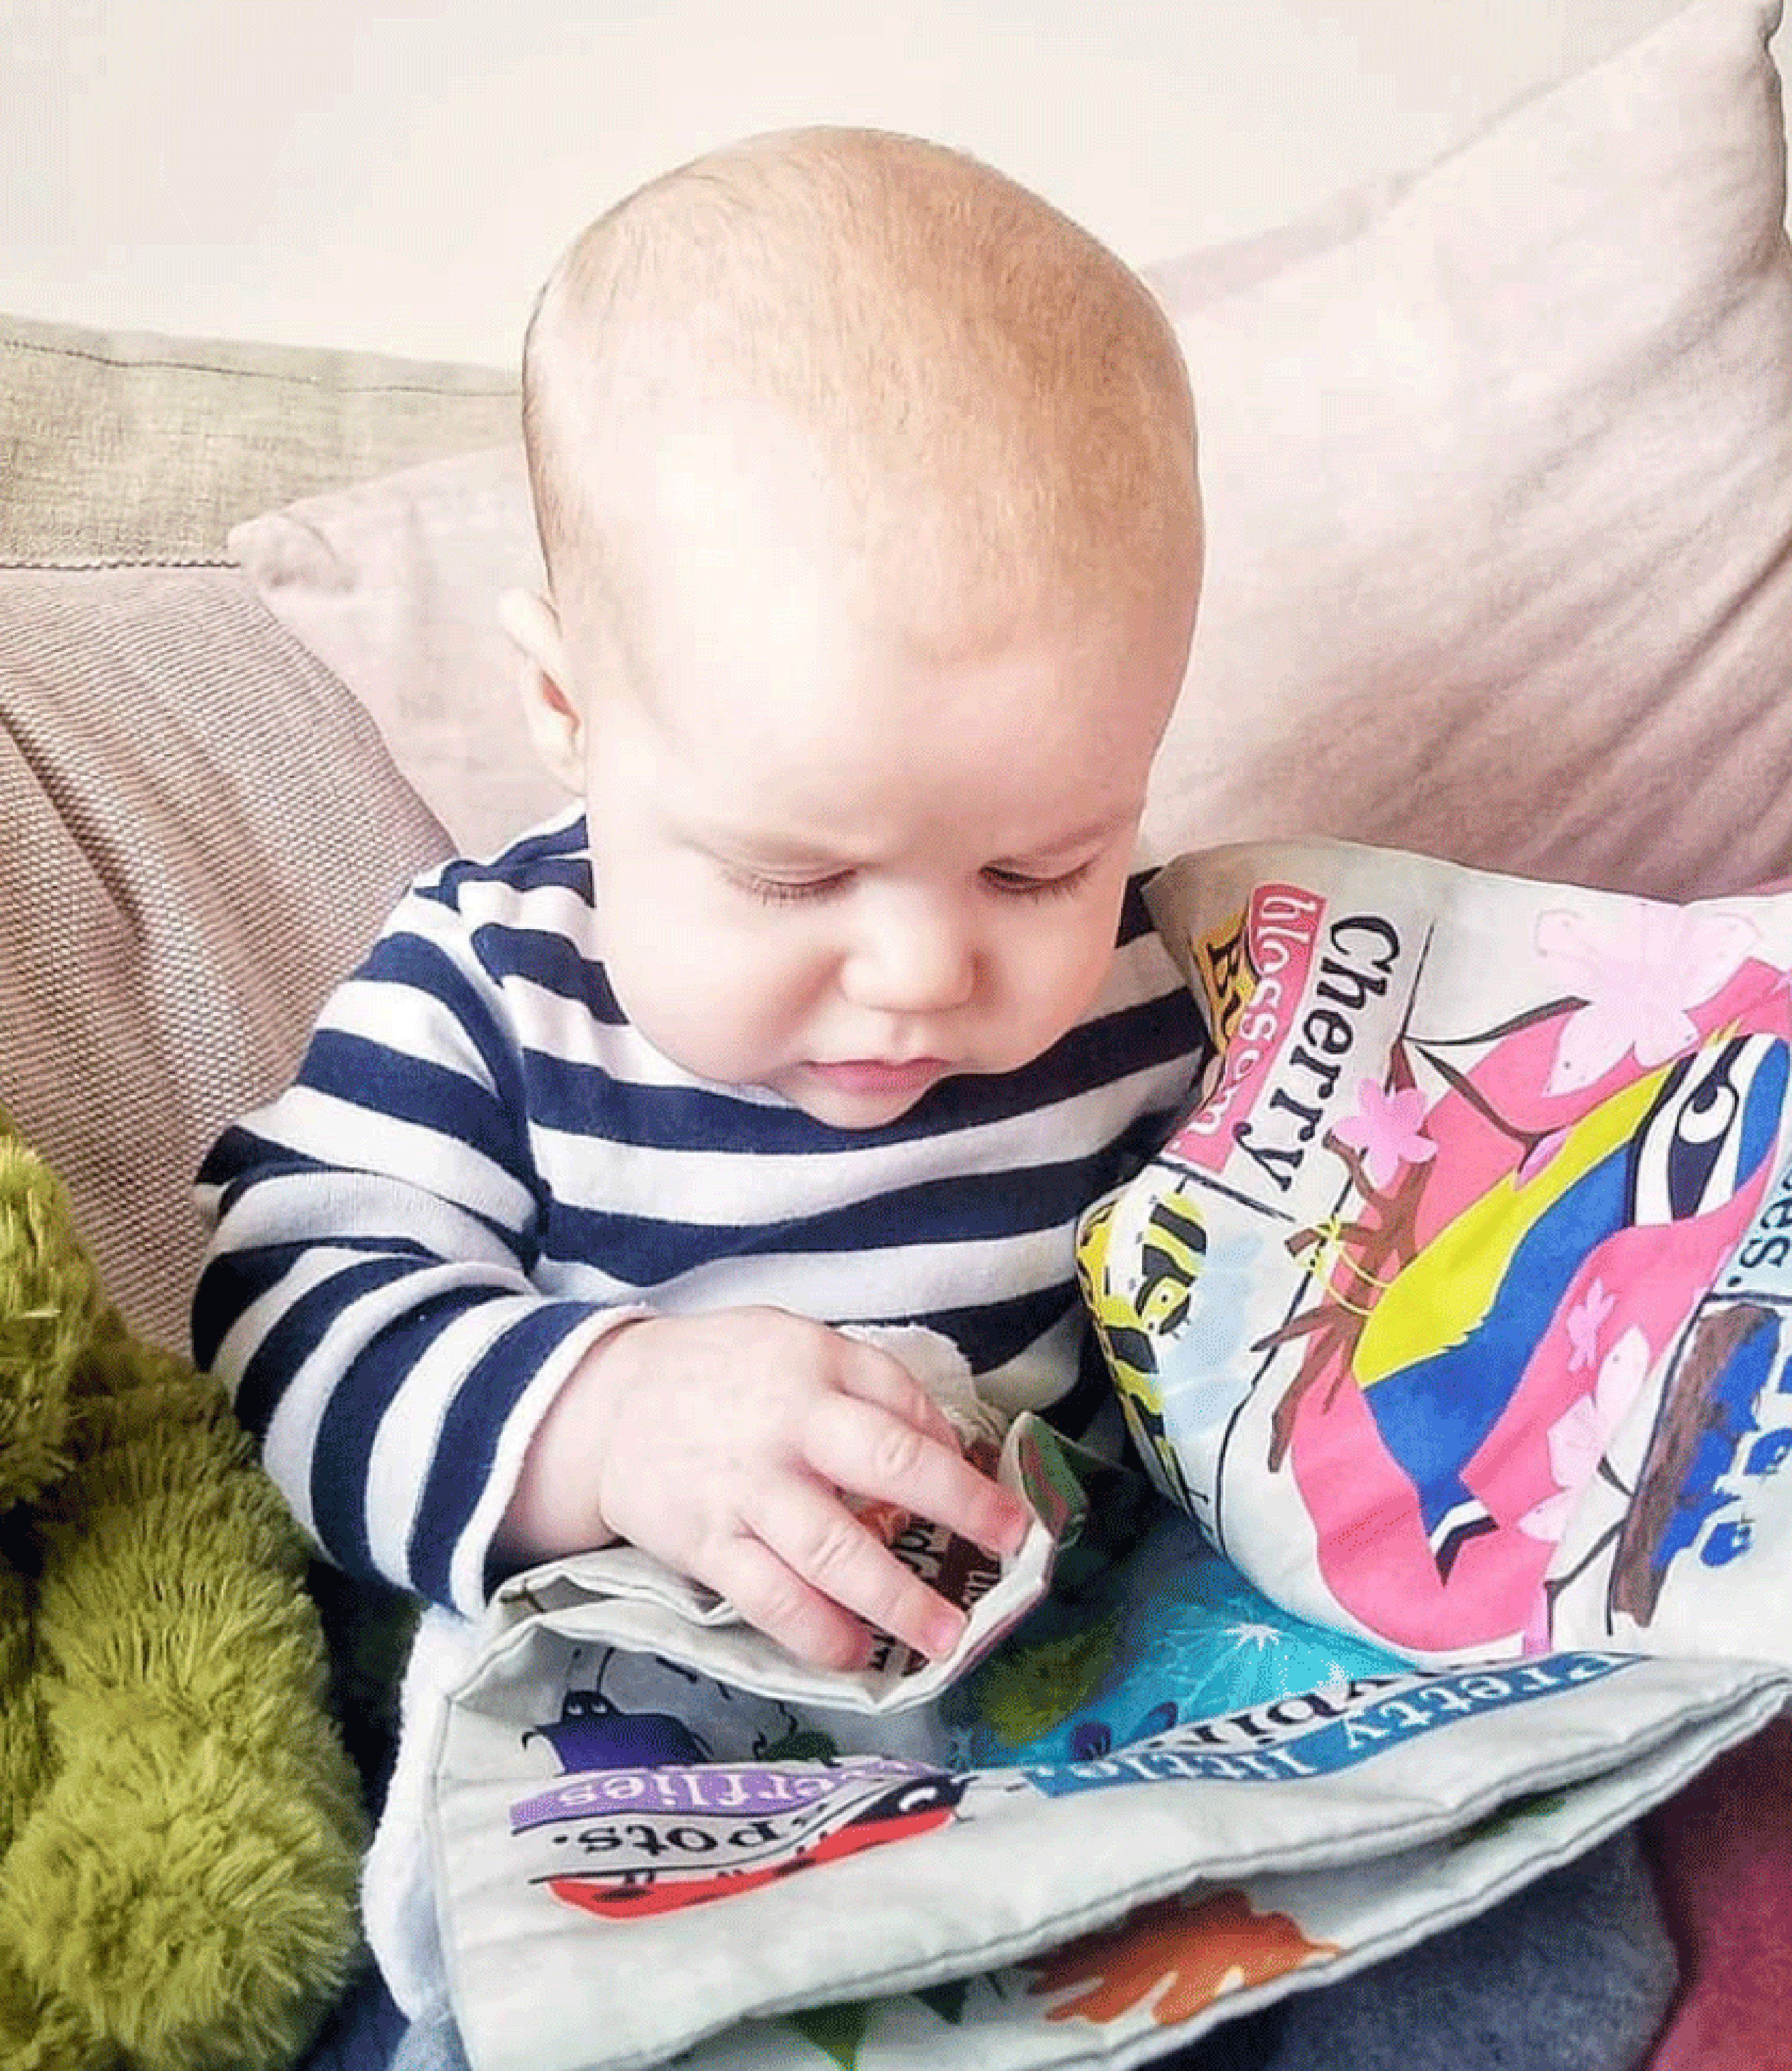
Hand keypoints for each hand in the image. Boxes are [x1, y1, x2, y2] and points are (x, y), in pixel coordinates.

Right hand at [499, 1308, 1031, 1670]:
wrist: (605, 1404)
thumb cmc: (724, 1376)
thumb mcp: (796, 1344)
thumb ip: (869, 1384)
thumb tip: (947, 1446)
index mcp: (814, 1365)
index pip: (903, 1405)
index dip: (960, 1457)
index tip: (1007, 1506)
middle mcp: (785, 1425)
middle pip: (884, 1465)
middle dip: (956, 1511)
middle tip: (1008, 1556)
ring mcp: (744, 1488)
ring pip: (830, 1550)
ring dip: (895, 1598)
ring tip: (946, 1639)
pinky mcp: (705, 1543)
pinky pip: (768, 1597)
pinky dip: (815, 1632)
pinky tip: (854, 1655)